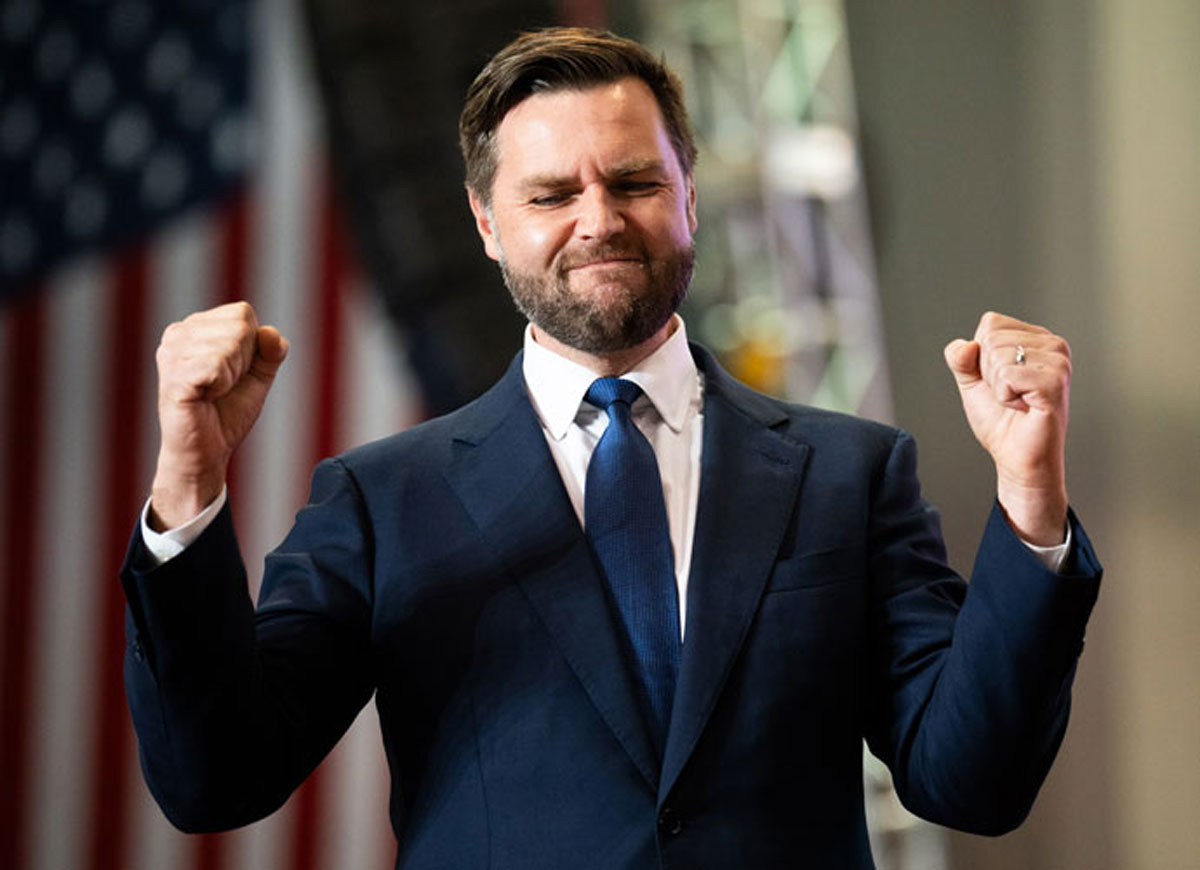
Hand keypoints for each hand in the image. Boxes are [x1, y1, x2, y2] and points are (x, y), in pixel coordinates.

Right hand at [150, 302, 287, 529]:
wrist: (206, 452)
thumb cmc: (226, 413)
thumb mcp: (258, 377)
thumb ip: (271, 351)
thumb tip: (271, 333)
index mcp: (196, 327)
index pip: (243, 313)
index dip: (252, 346)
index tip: (235, 372)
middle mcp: (179, 334)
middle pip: (239, 326)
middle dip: (245, 361)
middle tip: (224, 386)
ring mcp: (172, 354)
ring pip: (230, 344)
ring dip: (233, 376)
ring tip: (214, 392)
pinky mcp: (173, 376)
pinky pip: (216, 366)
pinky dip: (223, 384)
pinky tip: (207, 396)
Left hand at [944, 312, 1070, 545]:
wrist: (1016, 457)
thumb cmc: (1000, 421)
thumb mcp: (971, 382)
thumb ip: (960, 358)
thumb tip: (964, 345)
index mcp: (1036, 338)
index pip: (990, 324)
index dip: (981, 357)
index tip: (1000, 380)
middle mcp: (1053, 344)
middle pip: (991, 338)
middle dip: (988, 372)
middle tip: (1010, 394)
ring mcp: (1058, 362)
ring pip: (998, 355)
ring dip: (998, 386)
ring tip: (1018, 401)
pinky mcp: (1056, 382)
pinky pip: (1008, 376)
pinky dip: (1006, 396)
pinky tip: (1024, 407)